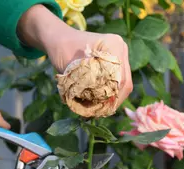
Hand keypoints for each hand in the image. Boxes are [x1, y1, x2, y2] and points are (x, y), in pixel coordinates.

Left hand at [18, 5, 132, 108]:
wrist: (58, 39)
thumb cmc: (62, 49)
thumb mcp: (73, 68)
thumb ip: (87, 83)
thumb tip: (98, 104)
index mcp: (113, 45)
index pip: (120, 78)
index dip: (112, 96)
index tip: (99, 109)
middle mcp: (121, 49)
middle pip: (125, 83)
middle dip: (113, 100)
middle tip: (99, 113)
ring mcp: (119, 56)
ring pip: (123, 85)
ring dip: (112, 99)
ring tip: (99, 111)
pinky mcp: (115, 64)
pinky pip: (117, 83)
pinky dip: (109, 94)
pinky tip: (99, 103)